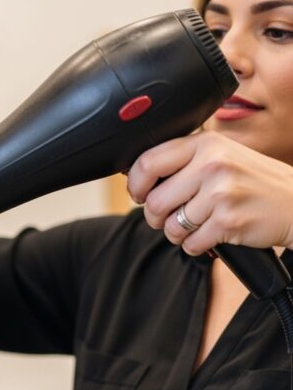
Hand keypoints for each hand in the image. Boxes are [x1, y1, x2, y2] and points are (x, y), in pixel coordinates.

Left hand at [126, 131, 292, 254]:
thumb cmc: (254, 181)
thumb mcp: (221, 156)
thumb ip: (184, 161)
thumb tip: (134, 175)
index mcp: (205, 144)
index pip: (147, 163)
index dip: (135, 185)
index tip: (139, 195)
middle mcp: (212, 164)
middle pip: (154, 201)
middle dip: (155, 217)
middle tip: (169, 218)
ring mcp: (221, 193)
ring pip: (170, 226)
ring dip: (177, 234)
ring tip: (196, 226)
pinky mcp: (228, 221)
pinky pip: (190, 243)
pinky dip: (195, 246)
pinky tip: (211, 235)